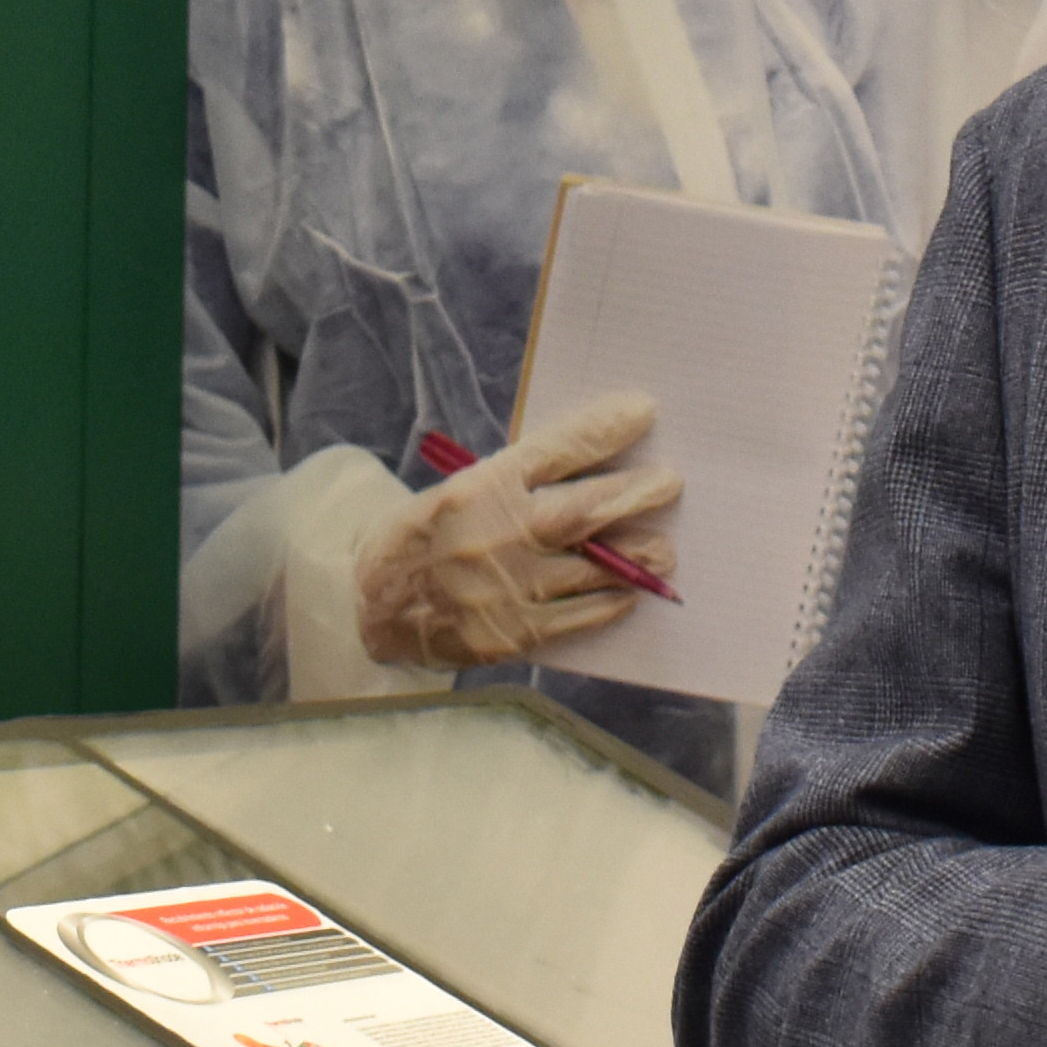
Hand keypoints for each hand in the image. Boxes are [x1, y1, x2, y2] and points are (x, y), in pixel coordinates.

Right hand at [354, 397, 671, 667]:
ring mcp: (509, 586)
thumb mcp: (463, 489)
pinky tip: (629, 594)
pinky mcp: (513, 633)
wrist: (376, 605)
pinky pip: (578, 617)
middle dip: (636, 494)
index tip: (642, 413)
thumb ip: (521, 481)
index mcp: (485, 485)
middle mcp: (500, 532)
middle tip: (670, 484)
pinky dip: (609, 603)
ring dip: (635, 558)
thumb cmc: (428, 536)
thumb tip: (592, 465)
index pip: (557, 449)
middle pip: (586, 509)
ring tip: (664, 550)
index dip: (605, 430)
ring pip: (592, 568)